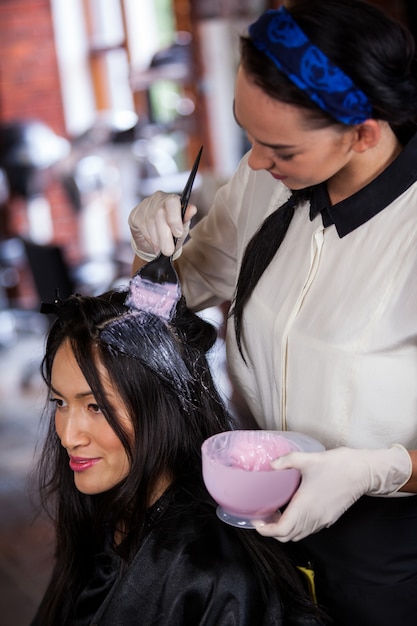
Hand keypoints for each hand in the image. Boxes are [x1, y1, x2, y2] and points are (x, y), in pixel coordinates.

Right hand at [128, 190, 196, 259]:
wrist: (156, 240)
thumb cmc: (172, 231)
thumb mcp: (182, 228)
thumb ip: (186, 219)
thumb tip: (192, 209)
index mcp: (172, 199)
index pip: (172, 202)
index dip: (174, 218)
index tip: (178, 234)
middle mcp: (158, 199)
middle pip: (159, 214)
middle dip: (165, 235)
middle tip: (168, 250)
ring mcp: (145, 205)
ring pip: (150, 222)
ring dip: (157, 239)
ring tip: (162, 250)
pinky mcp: (135, 214)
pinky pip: (142, 226)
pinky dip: (149, 238)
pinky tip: (154, 244)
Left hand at [254, 444, 410, 541]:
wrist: (363, 472)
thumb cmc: (338, 466)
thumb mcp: (308, 459)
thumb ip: (286, 461)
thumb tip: (271, 464)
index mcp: (305, 507)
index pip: (281, 531)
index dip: (266, 530)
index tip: (257, 521)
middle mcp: (313, 518)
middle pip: (288, 537)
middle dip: (272, 531)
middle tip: (263, 515)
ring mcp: (322, 520)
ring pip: (299, 535)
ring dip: (285, 529)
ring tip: (276, 512)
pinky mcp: (329, 518)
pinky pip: (309, 529)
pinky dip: (297, 526)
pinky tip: (294, 509)